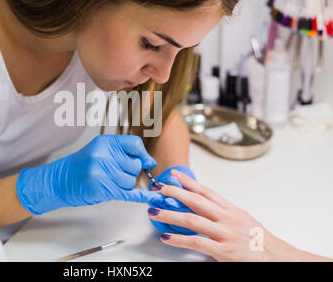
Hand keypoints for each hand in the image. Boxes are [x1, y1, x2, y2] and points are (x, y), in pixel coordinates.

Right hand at [16, 134, 164, 214]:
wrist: (59, 181)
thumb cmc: (80, 167)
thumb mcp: (99, 150)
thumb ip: (123, 152)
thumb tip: (150, 162)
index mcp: (104, 142)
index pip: (134, 144)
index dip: (143, 154)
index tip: (147, 162)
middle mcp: (103, 155)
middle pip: (134, 166)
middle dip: (130, 172)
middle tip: (115, 174)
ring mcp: (101, 172)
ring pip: (130, 181)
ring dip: (123, 185)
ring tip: (108, 182)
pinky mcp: (101, 189)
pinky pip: (128, 193)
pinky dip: (141, 196)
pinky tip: (151, 197)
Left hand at [147, 169, 297, 261]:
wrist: (279, 259)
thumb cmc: (262, 242)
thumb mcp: (244, 222)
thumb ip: (224, 214)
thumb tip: (206, 209)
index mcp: (232, 210)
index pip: (206, 191)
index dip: (188, 182)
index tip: (174, 175)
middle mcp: (228, 218)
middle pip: (196, 201)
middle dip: (174, 193)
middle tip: (159, 188)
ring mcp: (225, 234)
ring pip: (191, 220)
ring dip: (170, 214)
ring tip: (154, 211)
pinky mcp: (223, 250)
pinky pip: (196, 242)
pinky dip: (178, 239)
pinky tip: (166, 237)